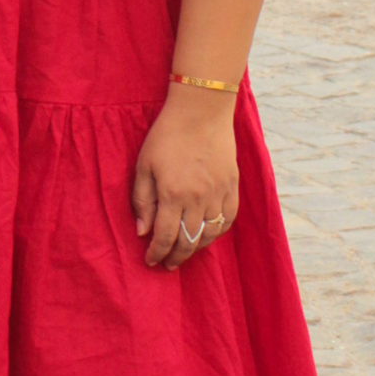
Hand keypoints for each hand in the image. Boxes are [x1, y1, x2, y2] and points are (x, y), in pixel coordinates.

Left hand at [131, 93, 237, 268]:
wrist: (201, 111)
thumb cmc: (166, 135)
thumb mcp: (144, 165)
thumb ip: (142, 201)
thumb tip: (142, 232)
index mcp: (172, 194)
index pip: (165, 236)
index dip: (157, 253)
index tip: (150, 261)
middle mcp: (198, 198)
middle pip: (188, 240)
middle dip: (176, 256)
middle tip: (167, 264)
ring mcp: (218, 193)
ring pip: (209, 234)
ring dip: (196, 248)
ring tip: (186, 252)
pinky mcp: (232, 186)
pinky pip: (228, 219)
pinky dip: (217, 232)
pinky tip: (207, 235)